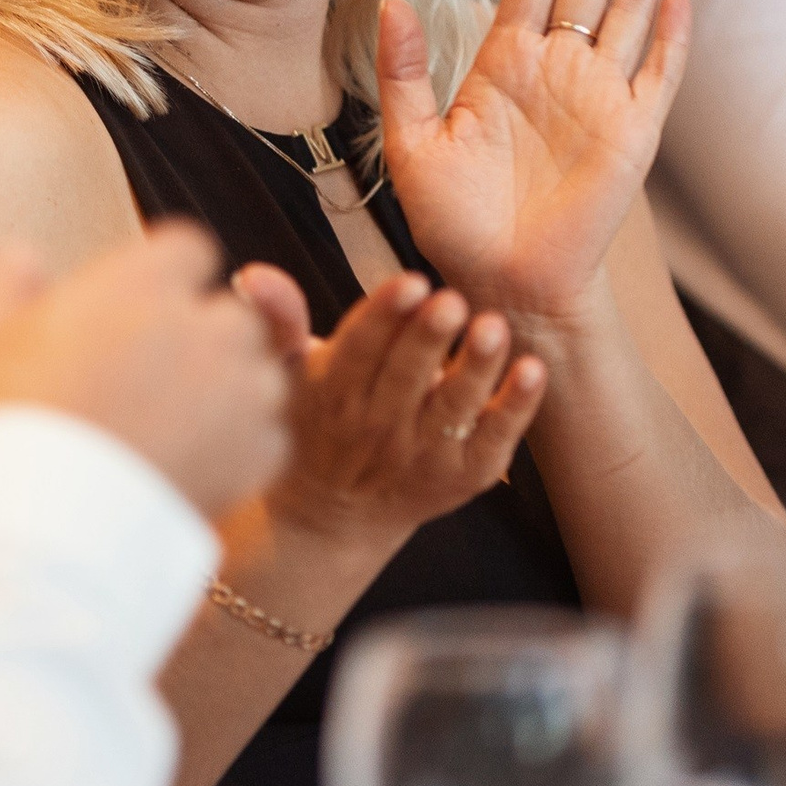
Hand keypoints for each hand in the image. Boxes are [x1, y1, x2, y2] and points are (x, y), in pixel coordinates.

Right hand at [0, 222, 294, 519]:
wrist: (43, 523)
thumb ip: (4, 278)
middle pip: (229, 313)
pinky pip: (265, 437)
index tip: (141, 305)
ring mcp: (239, 391)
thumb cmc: (6, 421)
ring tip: (173, 424)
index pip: (189, 248)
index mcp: (144, 282)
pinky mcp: (256, 454)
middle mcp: (205, 326)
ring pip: (258, 373)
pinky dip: (238, 448)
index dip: (168, 275)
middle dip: (202, 334)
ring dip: (228, 388)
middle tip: (152, 373)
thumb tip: (25, 259)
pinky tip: (189, 463)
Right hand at [253, 268, 542, 549]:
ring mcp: (425, 455)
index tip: (408, 282)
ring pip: (453, 408)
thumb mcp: (288, 373)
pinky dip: (515, 408)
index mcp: (334, 396)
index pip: (358, 350)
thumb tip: (252, 273)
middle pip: (406, 377)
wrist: (336, 512)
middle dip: (429, 339)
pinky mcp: (465, 474)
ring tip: (494, 328)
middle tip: (451, 299)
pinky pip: (495, 440)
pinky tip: (533, 369)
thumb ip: (278, 320)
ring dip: (476, 369)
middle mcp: (378, 429)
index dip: (382, 316)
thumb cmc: (316, 422)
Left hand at [377, 0, 690, 325]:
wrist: (498, 284)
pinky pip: (659, 76)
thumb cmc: (451, 223)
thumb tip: (392, 0)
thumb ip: (403, 72)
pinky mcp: (632, 136)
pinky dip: (671, 37)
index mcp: (503, 64)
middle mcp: (556, 71)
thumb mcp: (410, 144)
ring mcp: (599, 100)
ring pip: (629, 15)